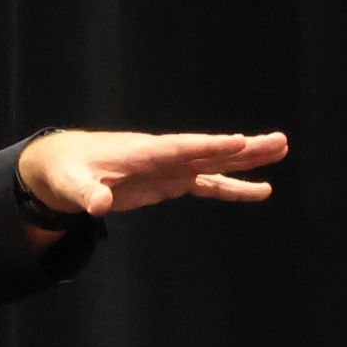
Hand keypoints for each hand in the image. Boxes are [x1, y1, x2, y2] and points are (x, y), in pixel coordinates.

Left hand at [16, 129, 289, 234]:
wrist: (64, 166)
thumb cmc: (66, 172)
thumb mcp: (69, 186)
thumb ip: (85, 194)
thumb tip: (97, 205)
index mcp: (142, 152)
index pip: (182, 148)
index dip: (209, 146)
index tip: (239, 141)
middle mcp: (163, 155)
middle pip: (210, 150)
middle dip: (244, 147)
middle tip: (279, 141)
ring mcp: (170, 167)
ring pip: (216, 162)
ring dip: (248, 160)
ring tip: (281, 151)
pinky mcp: (171, 181)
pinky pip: (209, 184)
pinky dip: (233, 187)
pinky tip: (260, 190)